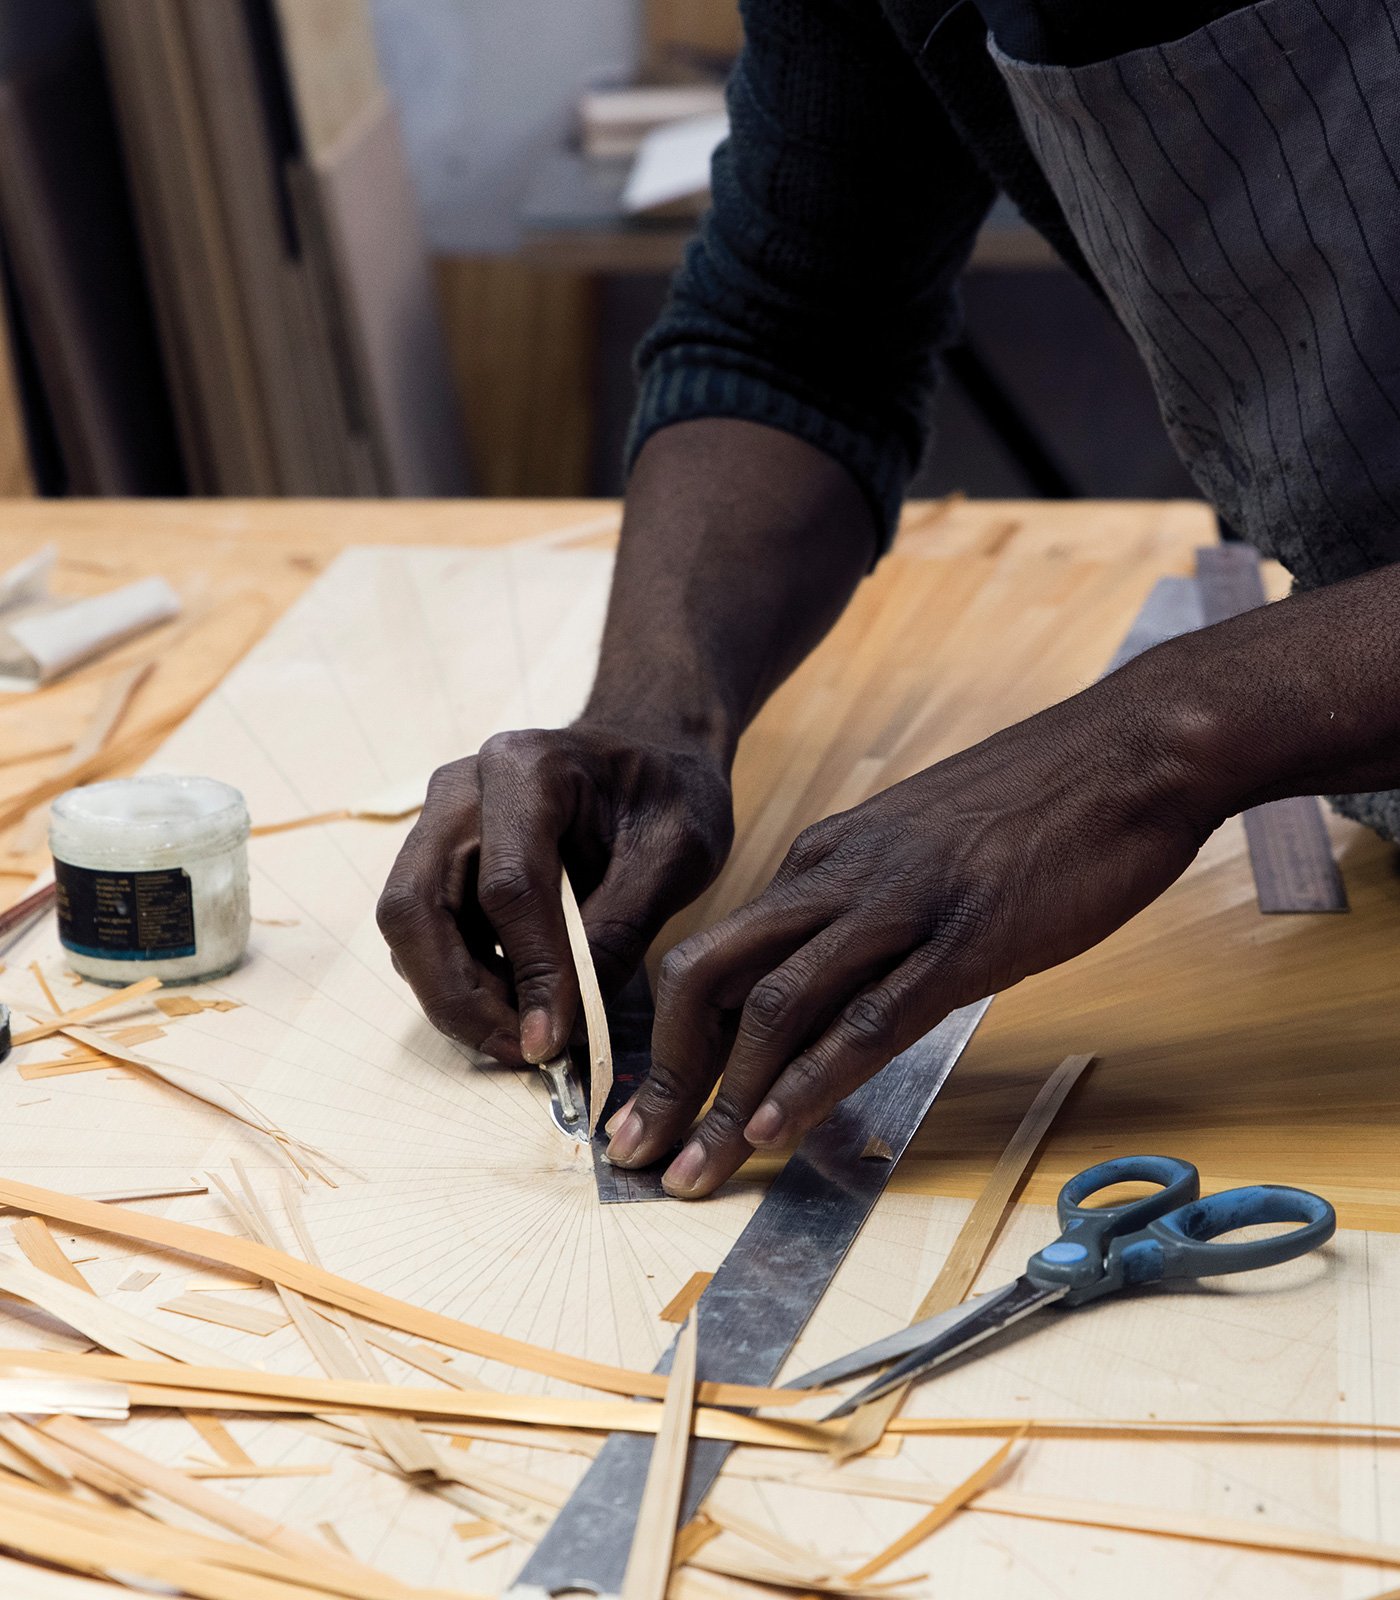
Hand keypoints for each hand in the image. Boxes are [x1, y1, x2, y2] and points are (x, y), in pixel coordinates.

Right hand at [377, 724, 732, 1064]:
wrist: (651, 753)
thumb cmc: (669, 793)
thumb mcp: (675, 855)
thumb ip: (620, 930)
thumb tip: (565, 1023)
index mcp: (526, 768)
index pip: (507, 886)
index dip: (527, 972)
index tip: (553, 1040)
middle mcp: (462, 789)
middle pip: (416, 906)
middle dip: (457, 996)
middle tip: (515, 1051)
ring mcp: (439, 821)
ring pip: (409, 926)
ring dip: (454, 995)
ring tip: (522, 1037)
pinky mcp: (439, 858)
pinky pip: (427, 931)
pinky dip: (460, 980)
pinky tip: (514, 1006)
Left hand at [605, 671, 1217, 1196]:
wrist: (1133, 750)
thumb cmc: (1039, 803)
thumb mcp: (925, 848)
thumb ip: (873, 906)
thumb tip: (845, 979)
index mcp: (825, 857)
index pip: (717, 955)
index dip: (672, 1038)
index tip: (654, 1102)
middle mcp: (838, 878)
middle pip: (707, 977)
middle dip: (663, 1074)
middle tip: (632, 1150)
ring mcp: (898, 907)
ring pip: (772, 1006)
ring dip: (721, 1100)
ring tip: (689, 1172)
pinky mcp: (964, 940)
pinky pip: (867, 1018)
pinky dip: (812, 1081)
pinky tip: (776, 1131)